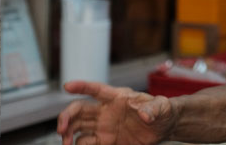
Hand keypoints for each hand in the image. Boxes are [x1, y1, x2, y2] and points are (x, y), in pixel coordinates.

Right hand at [56, 81, 176, 144]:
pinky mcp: (106, 141)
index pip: (95, 89)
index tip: (67, 86)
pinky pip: (87, 142)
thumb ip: (153, 108)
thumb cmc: (162, 111)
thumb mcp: (161, 107)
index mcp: (116, 97)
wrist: (164, 127)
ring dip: (68, 133)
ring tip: (65, 143)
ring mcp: (104, 126)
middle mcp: (105, 111)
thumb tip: (146, 115)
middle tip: (61, 129)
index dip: (81, 86)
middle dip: (67, 117)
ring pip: (79, 127)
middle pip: (79, 110)